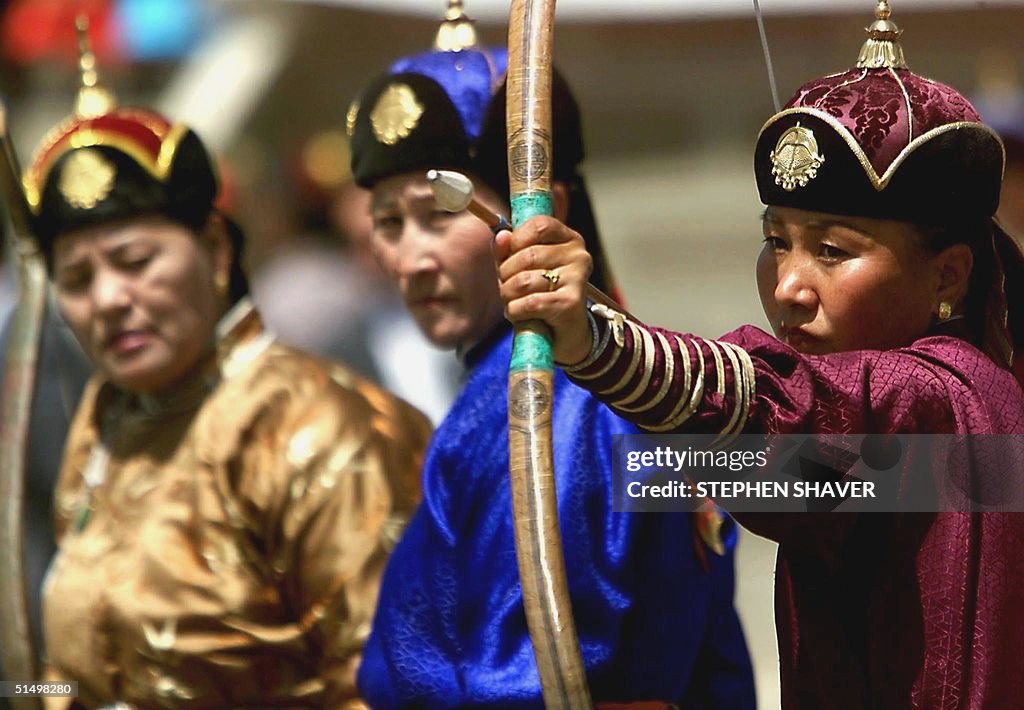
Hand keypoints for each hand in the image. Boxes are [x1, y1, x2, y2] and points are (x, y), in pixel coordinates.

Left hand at [494, 216, 592, 364]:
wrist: (564, 336)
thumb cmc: (541, 296)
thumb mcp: (521, 268)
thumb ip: (509, 250)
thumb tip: (501, 236)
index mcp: (569, 239)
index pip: (539, 225)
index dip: (516, 239)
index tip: (509, 256)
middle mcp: (579, 256)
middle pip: (528, 255)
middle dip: (506, 274)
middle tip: (507, 287)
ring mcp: (578, 279)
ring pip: (525, 280)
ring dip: (508, 294)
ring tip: (513, 302)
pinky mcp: (571, 303)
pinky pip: (530, 302)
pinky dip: (515, 310)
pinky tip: (518, 314)